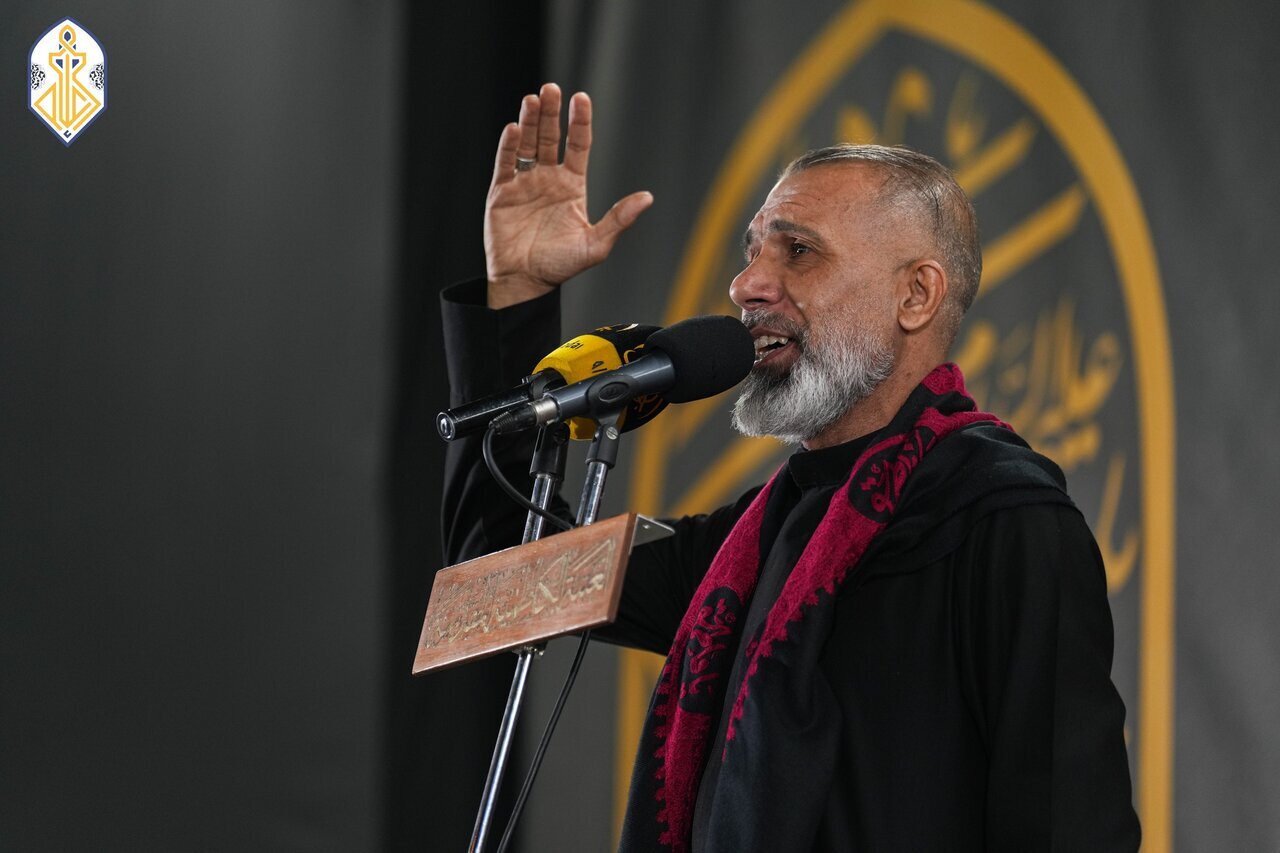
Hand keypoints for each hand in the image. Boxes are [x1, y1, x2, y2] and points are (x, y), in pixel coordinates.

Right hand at [485, 82, 653, 308]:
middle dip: (551, 114)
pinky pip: (505, 163)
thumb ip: (619, 219)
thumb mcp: (595, 244)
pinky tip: (514, 129)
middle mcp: (548, 178)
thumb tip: (647, 198)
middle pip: (550, 137)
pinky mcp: (502, 192)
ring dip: (530, 122)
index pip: (578, 145)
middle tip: (552, 89)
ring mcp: (524, 183)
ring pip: (527, 144)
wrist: (525, 282)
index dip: (580, 122)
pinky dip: (509, 146)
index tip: (581, 98)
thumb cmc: (560, 265)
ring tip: (533, 100)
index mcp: (572, 185)